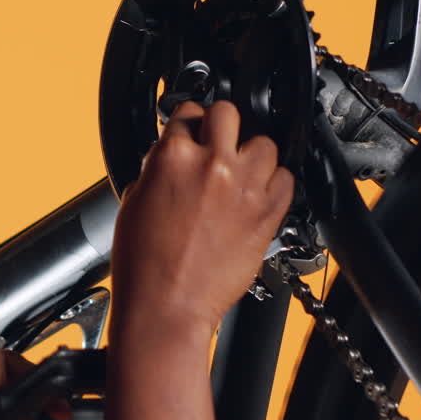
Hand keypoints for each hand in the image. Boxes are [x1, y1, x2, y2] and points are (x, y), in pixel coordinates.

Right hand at [110, 100, 293, 334]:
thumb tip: (169, 159)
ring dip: (251, 153)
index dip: (188, 124)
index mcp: (172, 157)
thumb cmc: (144, 265)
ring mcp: (243, 187)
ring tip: (240, 172)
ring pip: (265, 142)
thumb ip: (157, 169)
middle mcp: (211, 164)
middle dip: (220, 126)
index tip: (191, 134)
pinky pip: (286, 179)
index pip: (187, 113)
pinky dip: (275, 182)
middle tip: (216, 144)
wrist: (166, 307)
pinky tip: (258, 193)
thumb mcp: (133, 201)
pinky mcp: (266, 214)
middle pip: (228, 112)